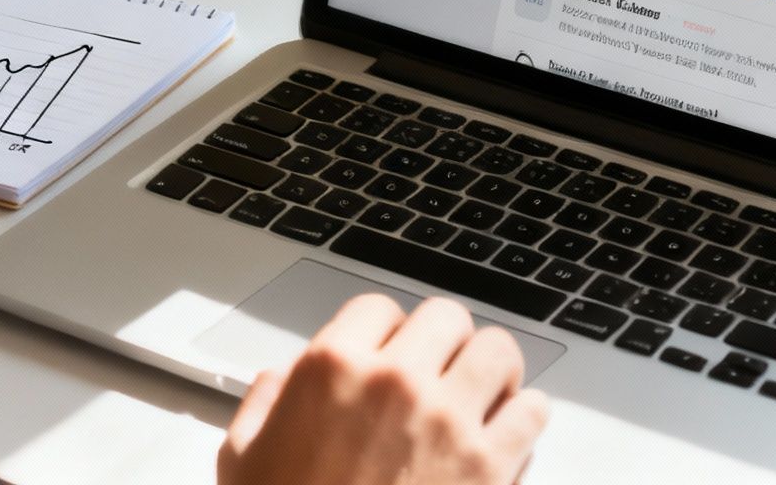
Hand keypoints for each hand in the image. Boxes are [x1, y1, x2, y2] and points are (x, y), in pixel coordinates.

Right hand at [216, 294, 550, 484]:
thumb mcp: (242, 460)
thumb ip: (261, 407)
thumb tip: (275, 381)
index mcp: (332, 369)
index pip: (378, 309)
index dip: (385, 333)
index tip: (390, 354)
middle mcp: (394, 382)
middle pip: (446, 317)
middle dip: (445, 343)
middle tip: (441, 371)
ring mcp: (446, 421)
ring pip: (499, 351)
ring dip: (492, 371)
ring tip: (483, 394)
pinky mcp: (488, 466)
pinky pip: (532, 410)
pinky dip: (525, 418)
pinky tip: (508, 434)